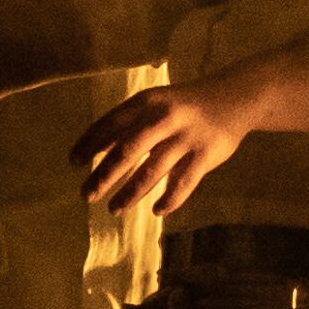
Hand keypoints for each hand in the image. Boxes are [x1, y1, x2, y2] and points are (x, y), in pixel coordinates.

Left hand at [71, 79, 254, 219]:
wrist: (234, 97)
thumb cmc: (183, 106)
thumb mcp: (155, 105)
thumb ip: (127, 125)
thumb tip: (91, 150)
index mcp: (147, 102)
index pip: (111, 124)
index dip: (90, 143)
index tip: (74, 163)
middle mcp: (165, 118)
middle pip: (128, 150)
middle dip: (104, 175)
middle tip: (86, 195)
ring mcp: (187, 137)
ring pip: (153, 171)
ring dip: (131, 193)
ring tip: (114, 209)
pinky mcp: (207, 154)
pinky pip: (184, 182)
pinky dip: (170, 199)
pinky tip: (158, 211)